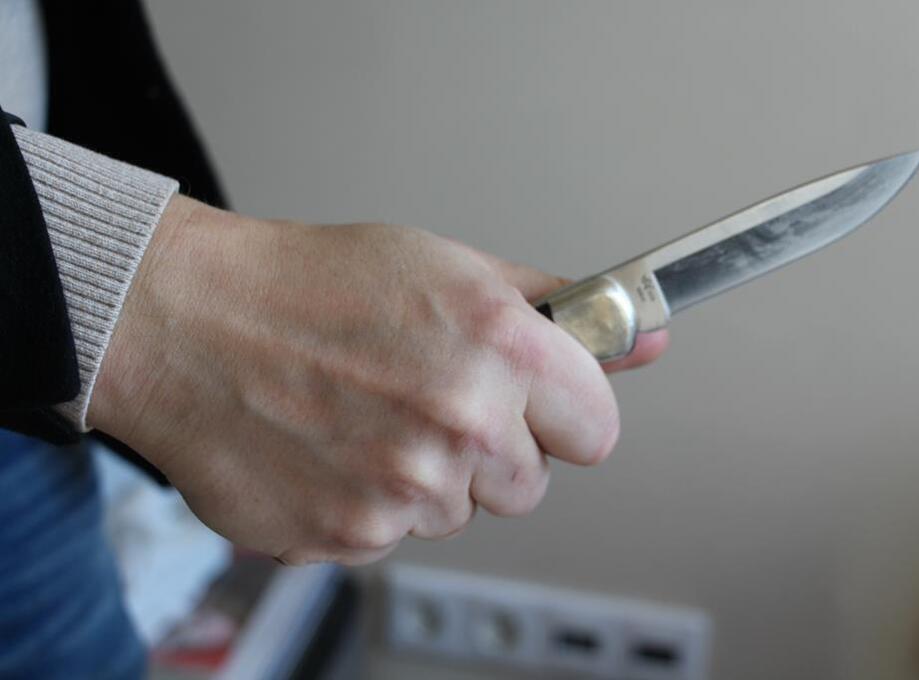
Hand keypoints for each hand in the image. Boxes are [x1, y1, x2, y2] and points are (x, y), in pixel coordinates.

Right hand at [90, 196, 667, 564]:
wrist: (192, 323)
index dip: (565, 415)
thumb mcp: (453, 270)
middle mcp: (461, 424)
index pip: (598, 429)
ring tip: (367, 416)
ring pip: (458, 511)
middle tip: (429, 399)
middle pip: (532, 483)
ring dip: (427, 476)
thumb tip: (649, 341)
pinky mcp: (350, 536)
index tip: (537, 404)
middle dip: (494, 449)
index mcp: (501, 348)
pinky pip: (394, 536)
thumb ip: (562, 311)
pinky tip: (332, 447)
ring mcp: (404, 490)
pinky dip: (369, 502)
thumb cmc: (315, 285)